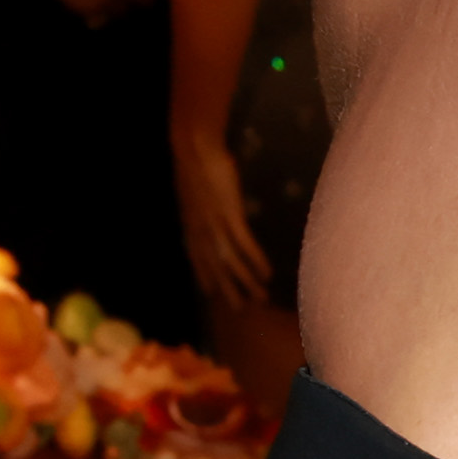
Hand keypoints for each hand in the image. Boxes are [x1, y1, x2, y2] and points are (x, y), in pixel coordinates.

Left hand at [169, 129, 269, 316]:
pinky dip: (255, 260)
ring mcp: (214, 225)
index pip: (197, 260)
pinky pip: (244, 244)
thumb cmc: (195, 167)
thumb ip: (199, 210)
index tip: (212, 295)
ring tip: (260, 297)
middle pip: (215, 268)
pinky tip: (267, 273)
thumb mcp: (192, 193)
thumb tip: (206, 215)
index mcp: (190, 226)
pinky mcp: (229, 215)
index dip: (205, 278)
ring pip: (231, 262)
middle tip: (241, 308)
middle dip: (228, 290)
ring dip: (247, 281)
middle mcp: (200, 232)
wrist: (194, 149)